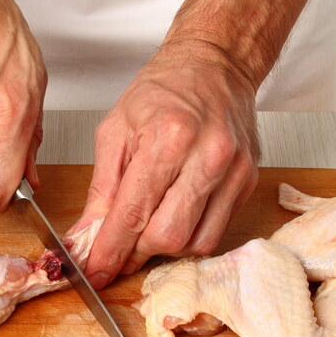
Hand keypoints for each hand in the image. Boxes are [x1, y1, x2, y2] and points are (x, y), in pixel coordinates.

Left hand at [78, 40, 260, 287]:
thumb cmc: (164, 90)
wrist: (214, 65)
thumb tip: (87, 236)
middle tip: (120, 248)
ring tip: (148, 227)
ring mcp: (233, 171)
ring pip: (196, 243)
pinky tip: (174, 217)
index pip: (133, 212)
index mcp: (168, 137)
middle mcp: (207, 156)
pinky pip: (216, 232)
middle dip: (137, 252)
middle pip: (168, 236)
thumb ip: (102, 189)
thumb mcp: (116, 130)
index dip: (111, 251)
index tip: (95, 272)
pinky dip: (190, 236)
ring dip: (165, 247)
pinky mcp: (248, 182)